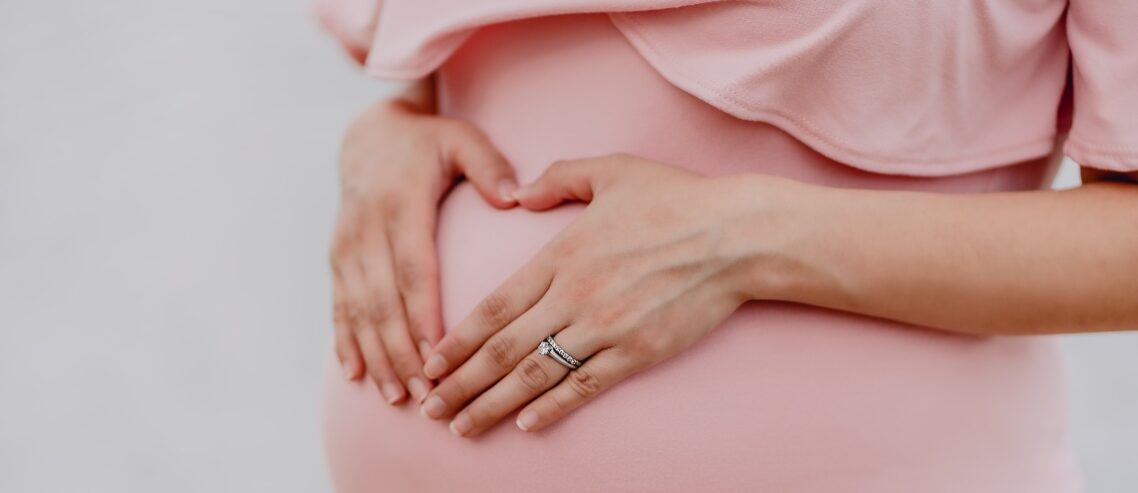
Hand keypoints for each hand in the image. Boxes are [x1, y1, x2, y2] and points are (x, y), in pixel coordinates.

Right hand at [330, 98, 518, 404]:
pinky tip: (355, 375)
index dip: (422, 314)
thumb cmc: (428, 142)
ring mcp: (347, 248)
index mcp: (401, 206)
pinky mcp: (338, 259)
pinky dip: (345, 342)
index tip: (438, 354)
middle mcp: (367, 230)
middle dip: (402, 352)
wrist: (368, 135)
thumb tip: (515, 197)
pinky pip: (339, 306)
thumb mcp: (461, 140)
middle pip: (383, 301)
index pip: (414, 270)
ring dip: (376, 356)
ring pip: (358, 311)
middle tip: (426, 393)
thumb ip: (489, 167)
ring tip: (397, 396)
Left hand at [417, 154, 785, 435]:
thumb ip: (558, 178)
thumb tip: (519, 192)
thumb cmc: (676, 199)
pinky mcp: (637, 352)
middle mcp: (574, 296)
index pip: (494, 307)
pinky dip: (553, 408)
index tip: (430, 362)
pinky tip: (526, 425)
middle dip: (460, 383)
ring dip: (493, 405)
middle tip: (429, 408)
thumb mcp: (612, 170)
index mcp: (560, 255)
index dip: (458, 340)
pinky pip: (585, 387)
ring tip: (462, 426)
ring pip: (535, 376)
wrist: (735, 236)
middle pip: (503, 349)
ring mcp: (605, 328)